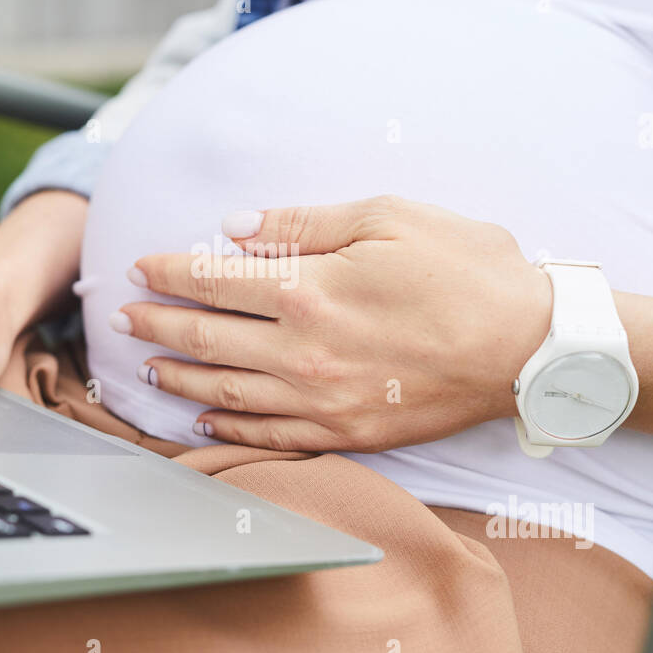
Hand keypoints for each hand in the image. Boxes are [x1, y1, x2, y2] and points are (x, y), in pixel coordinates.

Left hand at [115, 195, 551, 451]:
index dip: (169, 272)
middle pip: (204, 340)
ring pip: (225, 393)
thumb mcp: (388, 218)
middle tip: (122, 317)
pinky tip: (204, 421)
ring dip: (177, 381)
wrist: (530, 346)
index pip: (212, 280)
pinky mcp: (348, 433)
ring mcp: (323, 400)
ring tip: (147, 369)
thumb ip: (304, 224)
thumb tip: (234, 228)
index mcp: (309, 288)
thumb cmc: (466, 270)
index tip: (141, 267)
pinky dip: (227, 428)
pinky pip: (269, 434)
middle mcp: (303, 350)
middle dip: (155, 326)